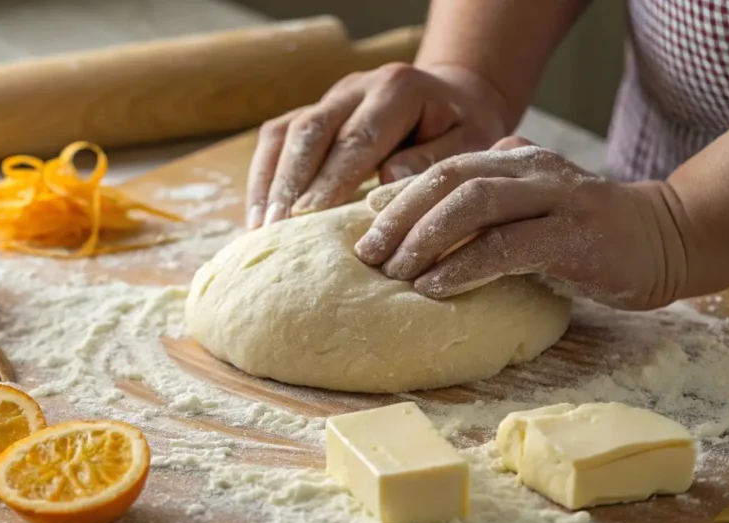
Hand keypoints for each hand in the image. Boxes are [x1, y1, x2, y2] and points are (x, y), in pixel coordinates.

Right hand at [245, 64, 507, 228]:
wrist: (450, 99)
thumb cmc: (461, 129)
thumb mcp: (470, 142)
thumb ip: (435, 160)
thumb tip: (388, 179)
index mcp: (396, 90)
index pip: (357, 136)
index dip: (331, 177)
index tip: (311, 215)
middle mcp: (354, 88)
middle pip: (310, 131)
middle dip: (291, 183)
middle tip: (279, 228)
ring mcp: (326, 100)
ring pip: (284, 134)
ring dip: (269, 183)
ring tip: (261, 229)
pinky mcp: (309, 115)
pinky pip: (274, 141)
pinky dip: (262, 180)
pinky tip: (258, 218)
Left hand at [354, 137, 690, 310]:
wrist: (664, 238)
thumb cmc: (582, 233)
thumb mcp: (528, 207)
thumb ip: (484, 202)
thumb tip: (415, 215)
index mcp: (514, 158)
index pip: (443, 169)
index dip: (397, 198)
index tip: (364, 231)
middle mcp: (531, 169)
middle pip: (450, 180)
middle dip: (401, 218)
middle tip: (369, 255)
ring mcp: (555, 198)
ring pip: (475, 204)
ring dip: (426, 239)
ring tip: (396, 273)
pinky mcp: (574, 236)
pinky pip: (508, 246)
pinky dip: (465, 266)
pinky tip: (435, 287)